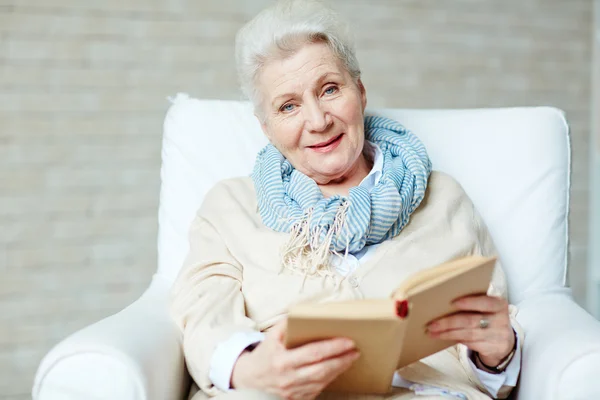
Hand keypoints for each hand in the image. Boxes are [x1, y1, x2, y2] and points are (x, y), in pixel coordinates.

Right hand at [231, 319, 359, 399]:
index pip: (313, 353)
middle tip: (355, 350)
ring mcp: (293, 391)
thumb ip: (286, 324)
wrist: (248, 379)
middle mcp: (288, 378)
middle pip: (322, 369)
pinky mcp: (296, 399)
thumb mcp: (270, 337)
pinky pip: (318, 389)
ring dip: (340, 369)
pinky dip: (330, 378)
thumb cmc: (263, 356)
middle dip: (342, 359)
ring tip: (351, 357)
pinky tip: (337, 369)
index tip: (347, 341)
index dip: (332, 347)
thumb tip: (303, 312)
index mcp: (282, 361)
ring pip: (323, 380)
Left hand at [426, 295, 514, 367]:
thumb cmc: (489, 318)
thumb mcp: (488, 308)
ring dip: (447, 333)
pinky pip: (469, 343)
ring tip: (433, 332)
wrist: (504, 341)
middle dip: (449, 322)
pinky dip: (455, 339)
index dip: (469, 302)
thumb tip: (444, 302)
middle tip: (432, 324)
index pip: (485, 302)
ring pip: (467, 334)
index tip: (453, 303)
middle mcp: (500, 320)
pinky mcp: (491, 348)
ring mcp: (497, 336)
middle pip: (471, 320)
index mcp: (499, 305)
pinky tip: (444, 337)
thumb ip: (474, 302)